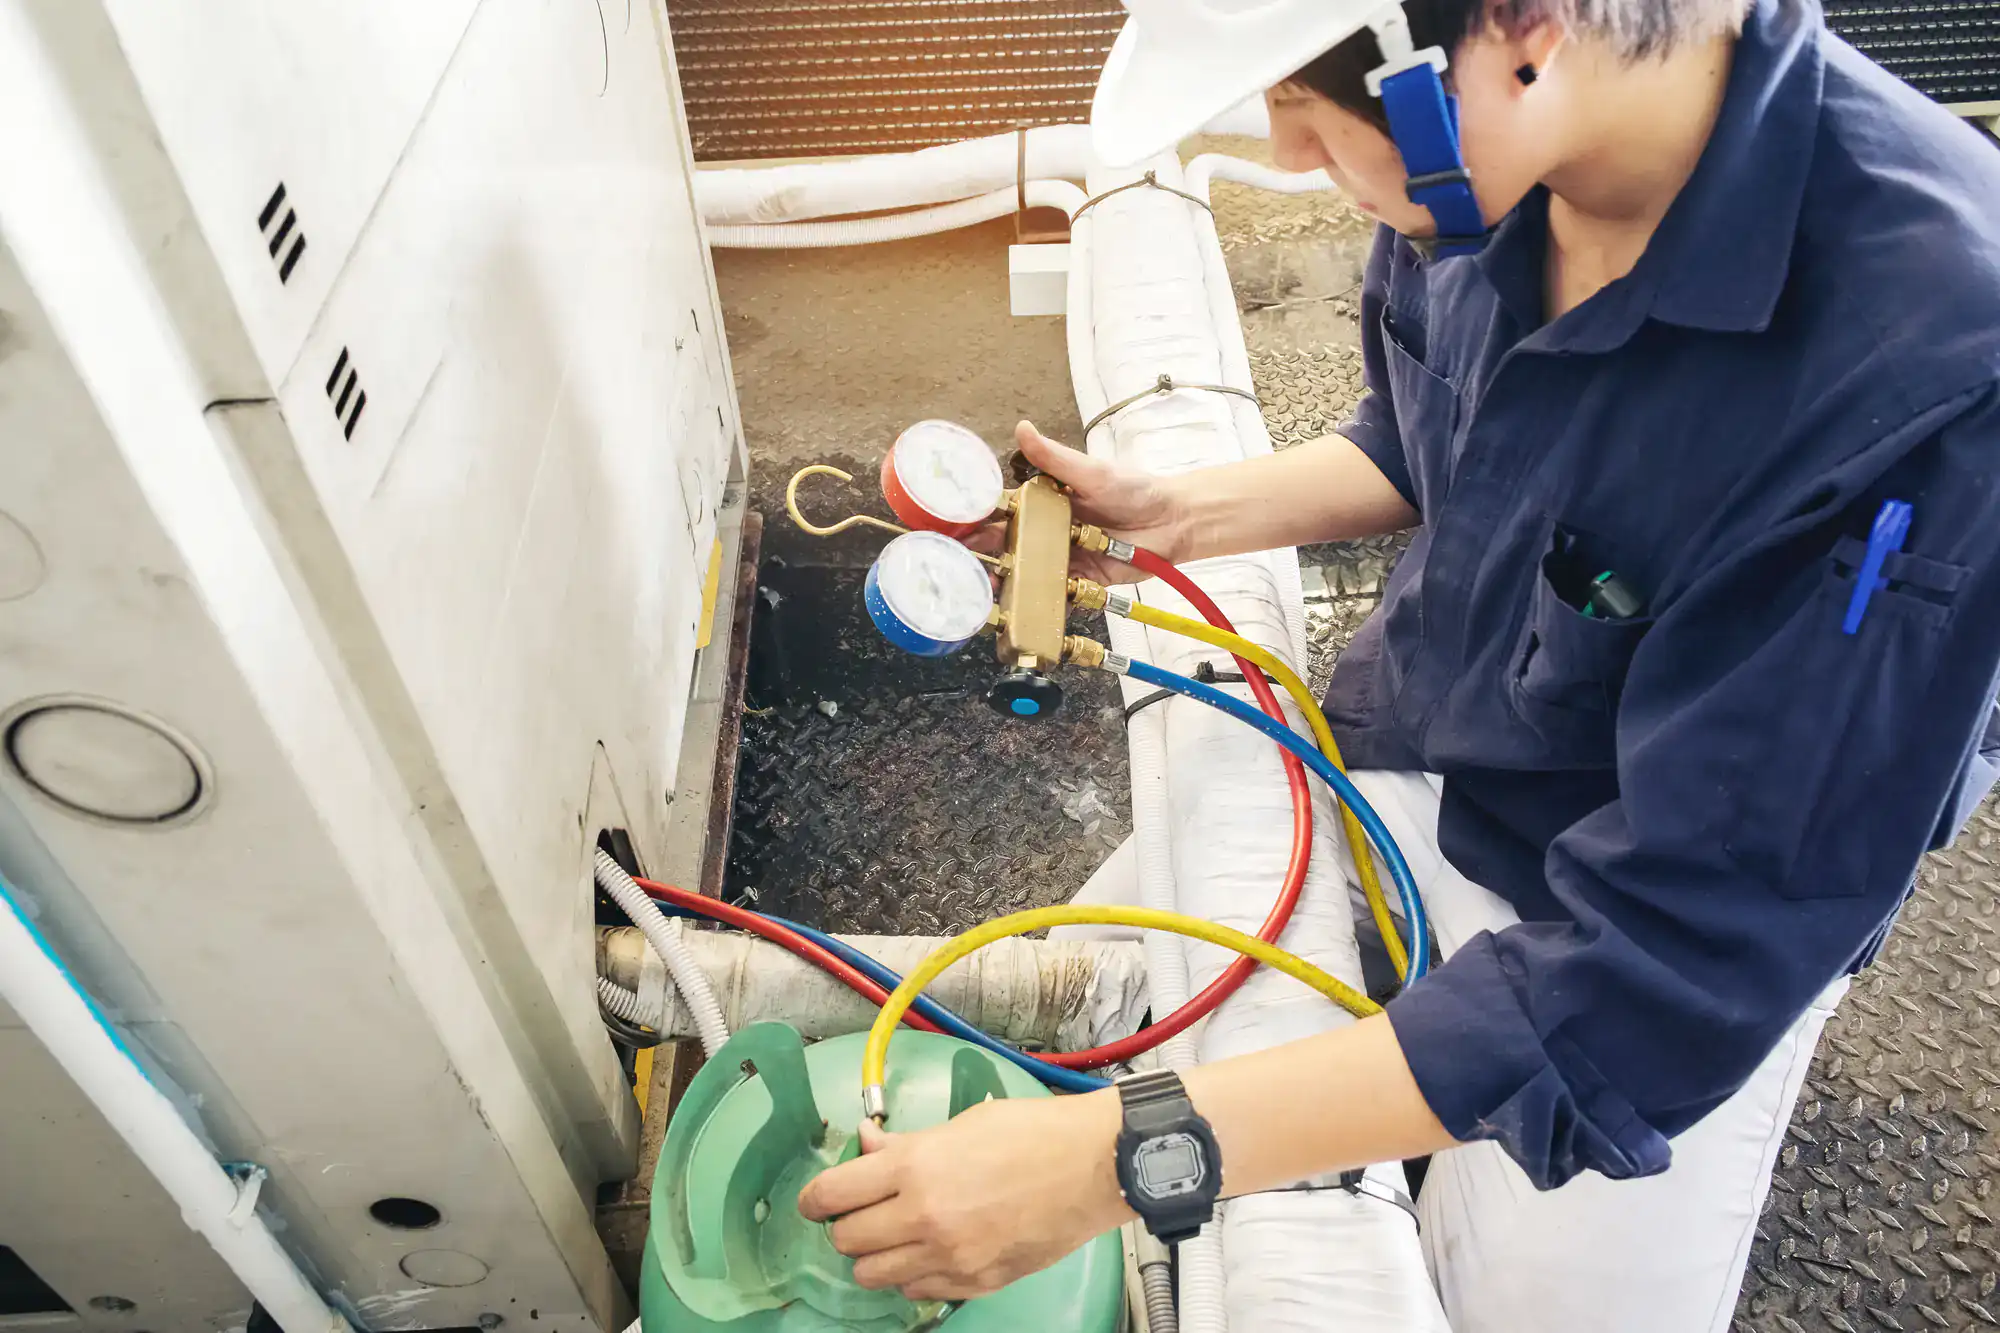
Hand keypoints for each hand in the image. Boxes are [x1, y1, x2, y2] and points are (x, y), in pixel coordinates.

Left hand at [797, 1090, 1131, 1302]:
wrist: (1094, 1166)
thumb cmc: (1034, 1134)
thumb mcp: (961, 1124)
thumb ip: (906, 1145)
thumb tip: (867, 1147)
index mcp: (916, 1169)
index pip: (832, 1195)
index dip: (814, 1199)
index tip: (815, 1200)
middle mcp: (924, 1219)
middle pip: (846, 1241)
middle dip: (847, 1226)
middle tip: (863, 1211)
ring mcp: (949, 1257)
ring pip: (874, 1276)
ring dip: (875, 1255)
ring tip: (896, 1234)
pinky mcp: (975, 1283)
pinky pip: (917, 1291)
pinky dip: (913, 1274)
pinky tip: (931, 1251)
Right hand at [967, 421, 1189, 584]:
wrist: (1173, 522)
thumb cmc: (1135, 490)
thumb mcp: (1091, 471)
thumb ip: (1055, 457)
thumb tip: (1023, 429)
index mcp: (1047, 500)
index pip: (1005, 508)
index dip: (980, 516)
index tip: (955, 521)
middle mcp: (1050, 529)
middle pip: (1009, 543)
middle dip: (983, 551)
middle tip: (958, 559)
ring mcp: (1063, 556)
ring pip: (1026, 570)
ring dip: (1005, 579)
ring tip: (982, 585)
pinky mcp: (1080, 579)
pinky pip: (1054, 591)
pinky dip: (1036, 598)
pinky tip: (1016, 605)